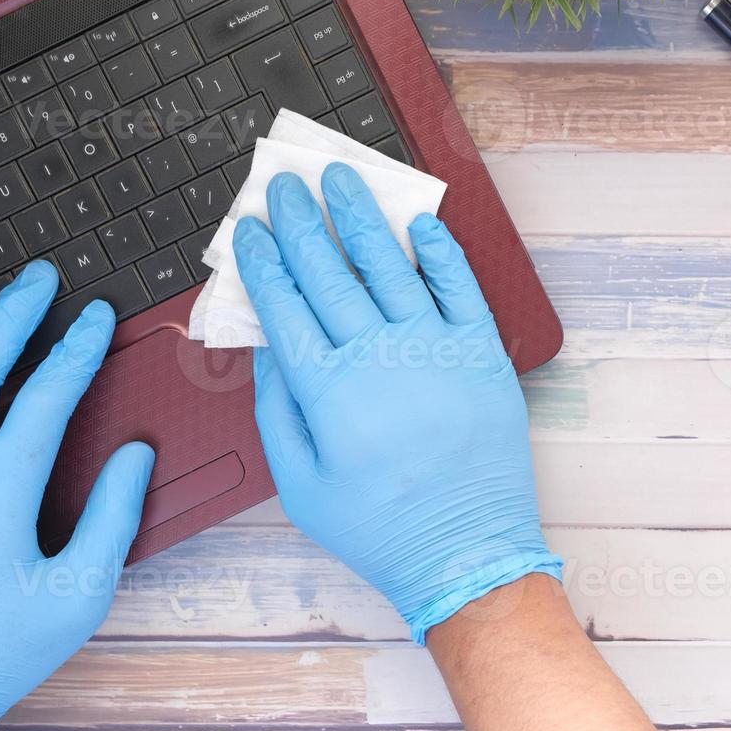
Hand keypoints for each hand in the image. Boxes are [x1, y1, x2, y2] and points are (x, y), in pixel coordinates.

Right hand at [234, 164, 560, 642]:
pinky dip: (440, 252)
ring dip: (362, 217)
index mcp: (328, 391)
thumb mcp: (300, 485)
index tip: (248, 228)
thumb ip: (276, 410)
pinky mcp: (483, 354)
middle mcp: (379, 358)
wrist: (467, 553)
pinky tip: (421, 223)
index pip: (284, 305)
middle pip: (330, 273)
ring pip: (390, 266)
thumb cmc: (380, 528)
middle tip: (285, 183)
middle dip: (302, 222)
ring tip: (342, 178)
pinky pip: (460, 289)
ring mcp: (436, 350)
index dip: (262, 261)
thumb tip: (264, 345)